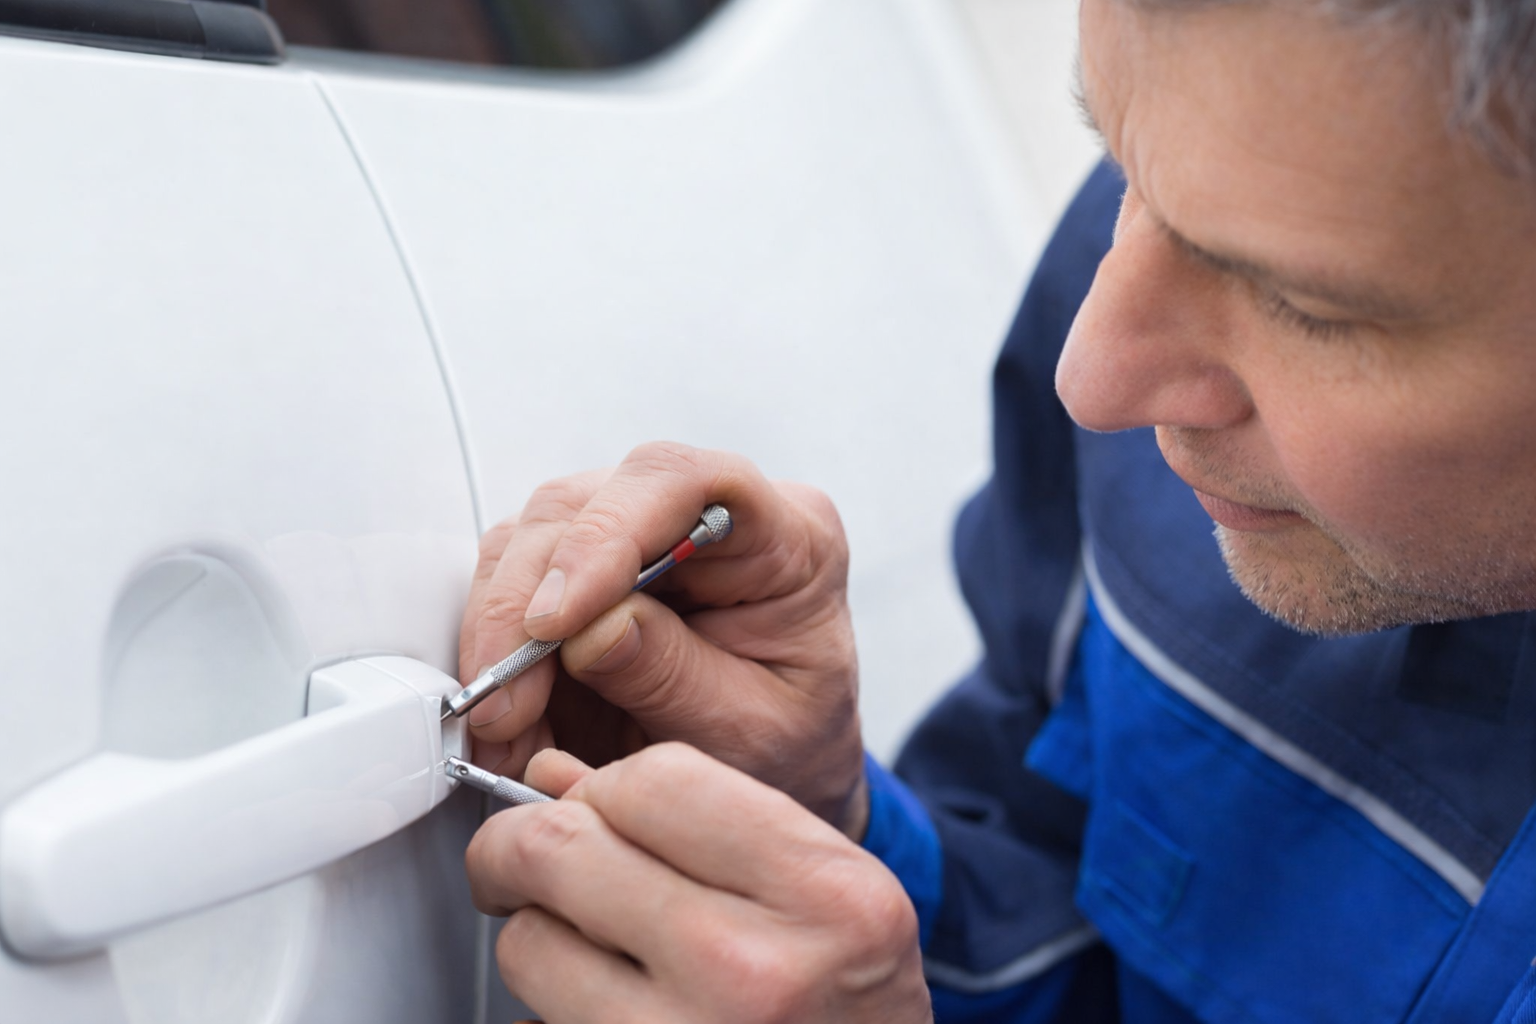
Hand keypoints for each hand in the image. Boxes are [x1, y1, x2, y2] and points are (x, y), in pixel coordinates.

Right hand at [459, 442, 866, 834]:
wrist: (779, 779)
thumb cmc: (790, 750)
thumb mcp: (749, 734)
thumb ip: (675, 678)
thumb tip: (589, 629)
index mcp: (788, 538)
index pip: (685, 481)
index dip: (607, 535)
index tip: (556, 620)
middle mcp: (706, 513)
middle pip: (584, 504)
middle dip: (525, 606)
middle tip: (506, 705)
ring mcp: (638, 534)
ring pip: (530, 538)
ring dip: (500, 638)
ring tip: (507, 728)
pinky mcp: (585, 571)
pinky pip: (512, 584)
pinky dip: (496, 656)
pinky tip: (509, 717)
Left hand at [467, 744, 930, 1023]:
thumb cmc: (851, 1007)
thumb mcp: (822, 891)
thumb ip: (701, 819)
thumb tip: (552, 776)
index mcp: (821, 894)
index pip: (654, 781)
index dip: (604, 785)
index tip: (592, 802)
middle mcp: (752, 970)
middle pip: (562, 848)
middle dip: (519, 839)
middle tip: (519, 854)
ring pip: (528, 939)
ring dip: (537, 927)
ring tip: (586, 937)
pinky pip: (540, 1010)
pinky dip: (553, 992)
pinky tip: (605, 993)